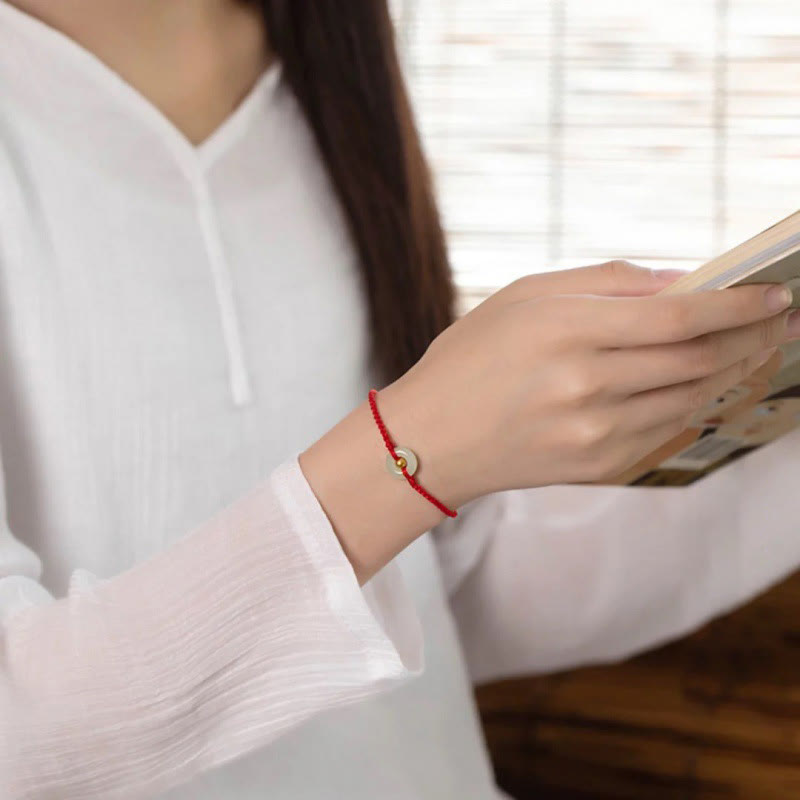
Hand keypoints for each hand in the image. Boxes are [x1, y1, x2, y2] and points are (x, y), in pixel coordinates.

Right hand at [378, 261, 798, 505]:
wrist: (430, 439)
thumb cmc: (470, 357)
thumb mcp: (522, 295)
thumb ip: (604, 281)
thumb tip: (679, 280)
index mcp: (568, 330)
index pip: (681, 316)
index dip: (740, 305)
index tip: (777, 295)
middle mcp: (587, 385)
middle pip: (699, 359)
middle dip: (752, 337)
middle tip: (782, 322)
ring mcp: (594, 433)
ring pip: (691, 397)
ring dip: (732, 370)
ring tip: (755, 350)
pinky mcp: (597, 466)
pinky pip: (666, 430)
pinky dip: (696, 403)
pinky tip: (707, 385)